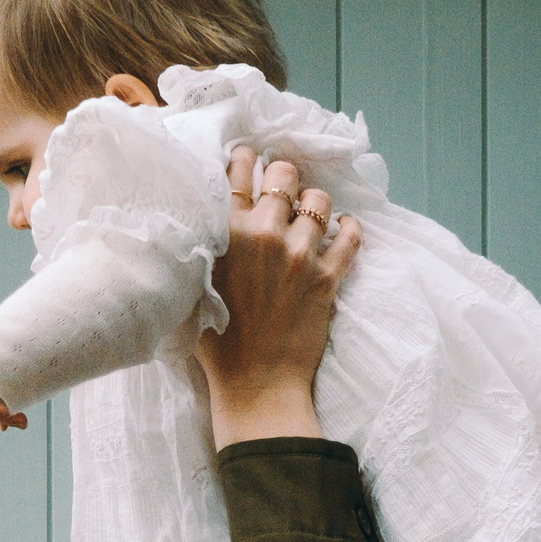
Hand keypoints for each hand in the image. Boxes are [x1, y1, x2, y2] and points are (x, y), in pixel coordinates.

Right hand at [197, 147, 361, 448]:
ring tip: (311, 211)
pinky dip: (349, 228)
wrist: (255, 384)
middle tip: (282, 186)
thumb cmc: (216, 344)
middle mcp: (263, 236)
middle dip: (282, 177)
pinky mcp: (327, 277)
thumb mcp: (191, 288)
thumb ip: (200, 248)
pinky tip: (344, 227)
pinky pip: (349, 236)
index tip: (248, 157)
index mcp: (224, 235)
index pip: (236, 176)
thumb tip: (200, 220)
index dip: (244, 160)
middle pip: (282, 176)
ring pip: (319, 200)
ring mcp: (299, 255)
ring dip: (315, 202)